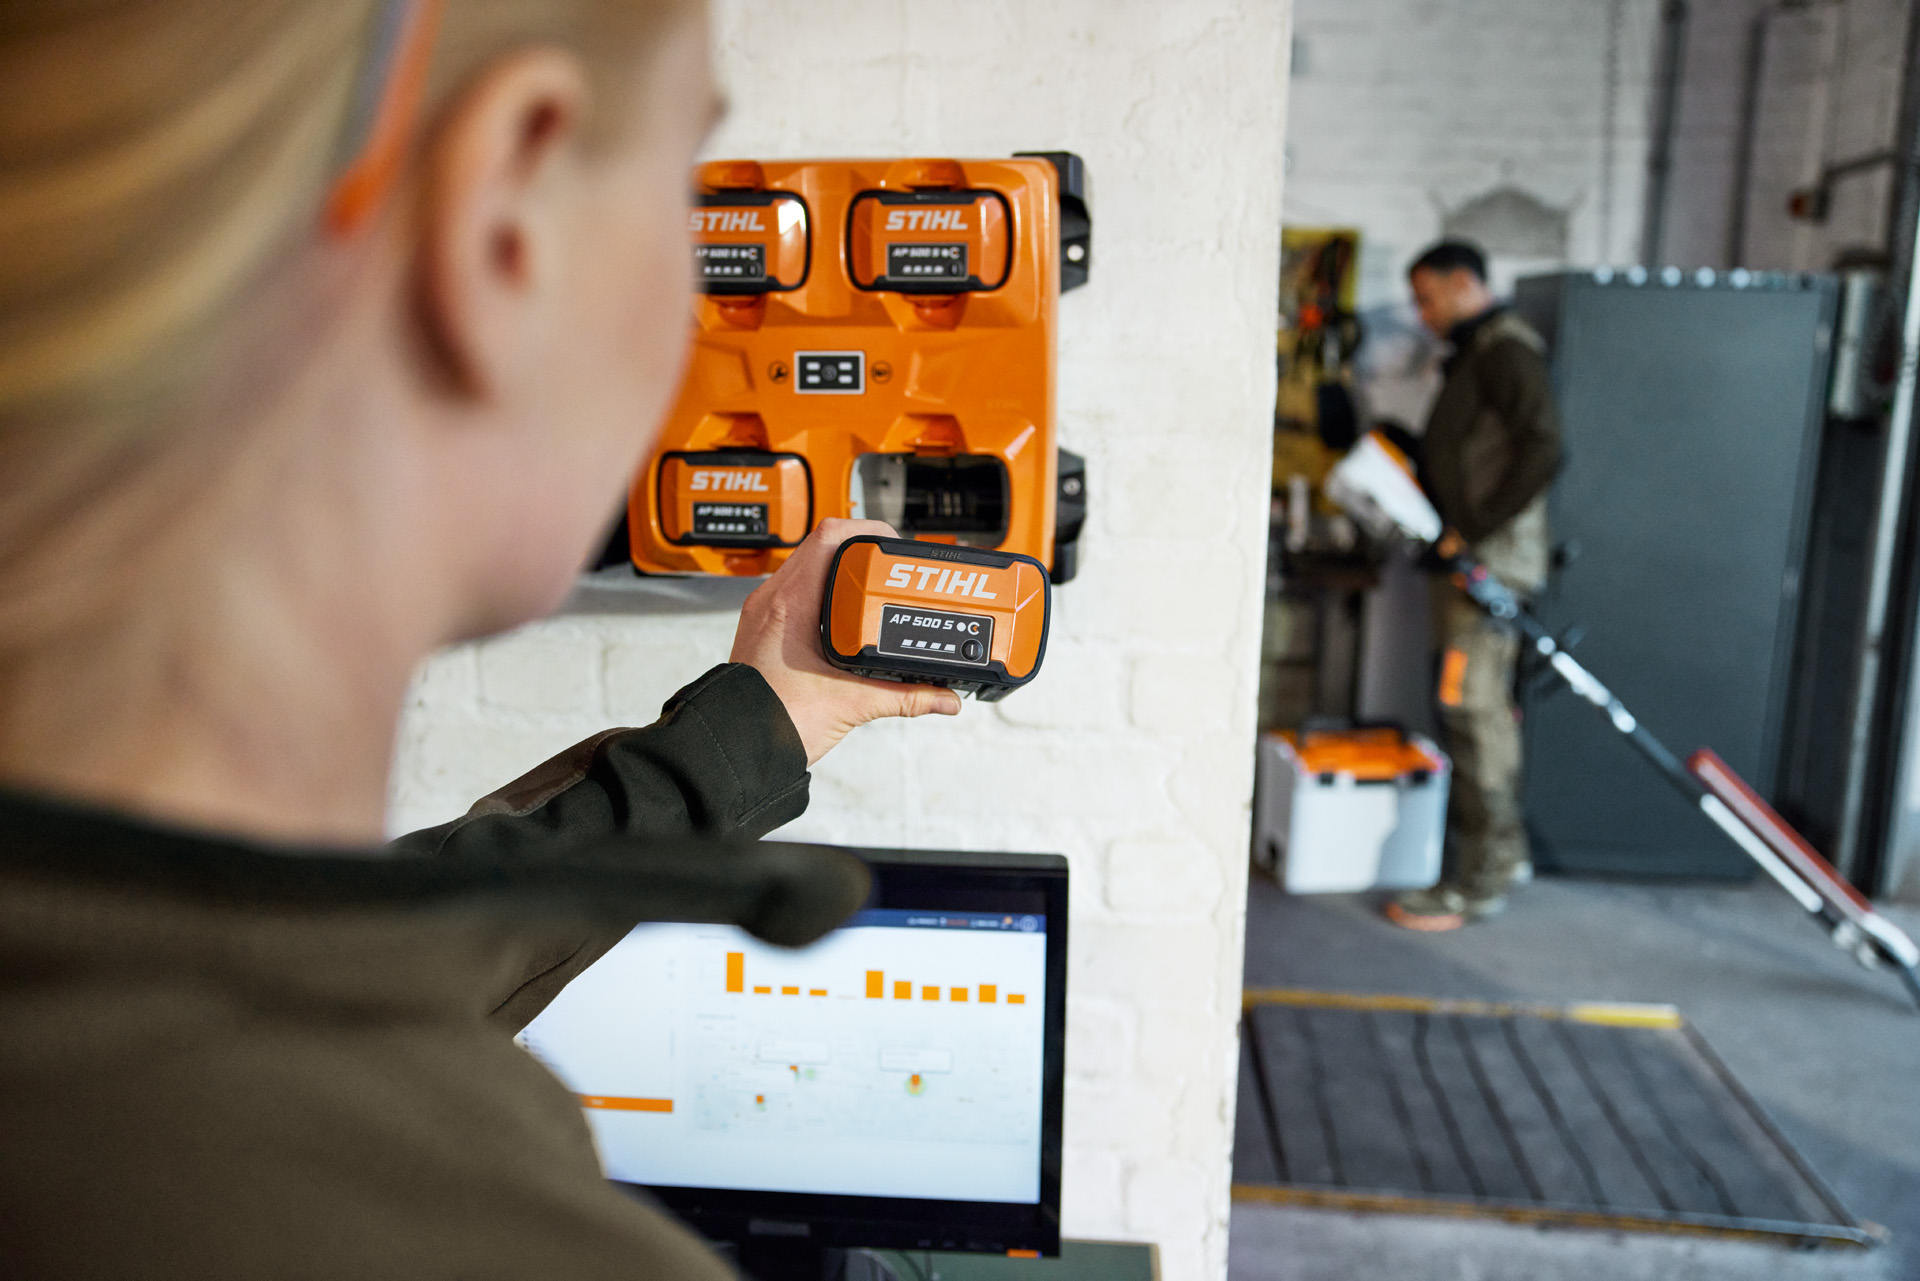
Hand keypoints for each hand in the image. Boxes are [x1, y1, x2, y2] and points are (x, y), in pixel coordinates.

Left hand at [731, 519, 961, 764]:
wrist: (736, 750)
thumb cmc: (771, 725)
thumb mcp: (850, 705)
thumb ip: (904, 697)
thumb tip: (942, 697)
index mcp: (789, 605)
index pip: (830, 537)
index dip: (868, 533)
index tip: (896, 549)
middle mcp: (772, 601)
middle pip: (821, 546)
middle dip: (862, 552)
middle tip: (892, 569)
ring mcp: (765, 613)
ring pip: (808, 567)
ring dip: (843, 571)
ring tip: (875, 588)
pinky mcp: (765, 629)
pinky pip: (798, 592)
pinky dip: (827, 594)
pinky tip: (849, 617)